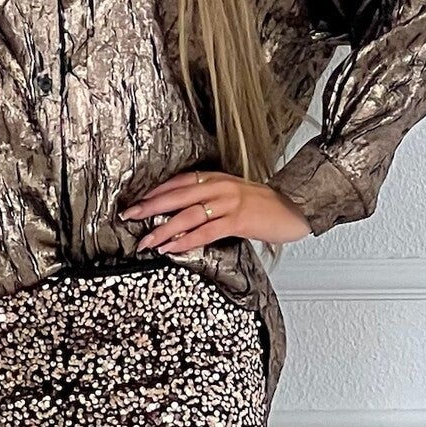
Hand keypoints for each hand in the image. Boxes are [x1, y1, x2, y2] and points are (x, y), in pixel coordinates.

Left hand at [118, 168, 310, 251]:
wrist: (295, 208)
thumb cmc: (264, 206)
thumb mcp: (234, 196)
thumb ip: (210, 201)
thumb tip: (182, 216)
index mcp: (217, 178)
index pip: (179, 181)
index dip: (156, 192)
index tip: (137, 202)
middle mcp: (220, 186)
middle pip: (177, 195)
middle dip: (150, 207)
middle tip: (130, 217)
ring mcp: (229, 202)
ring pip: (188, 214)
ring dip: (164, 229)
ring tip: (147, 241)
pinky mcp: (239, 219)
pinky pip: (207, 231)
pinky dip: (187, 240)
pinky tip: (173, 248)